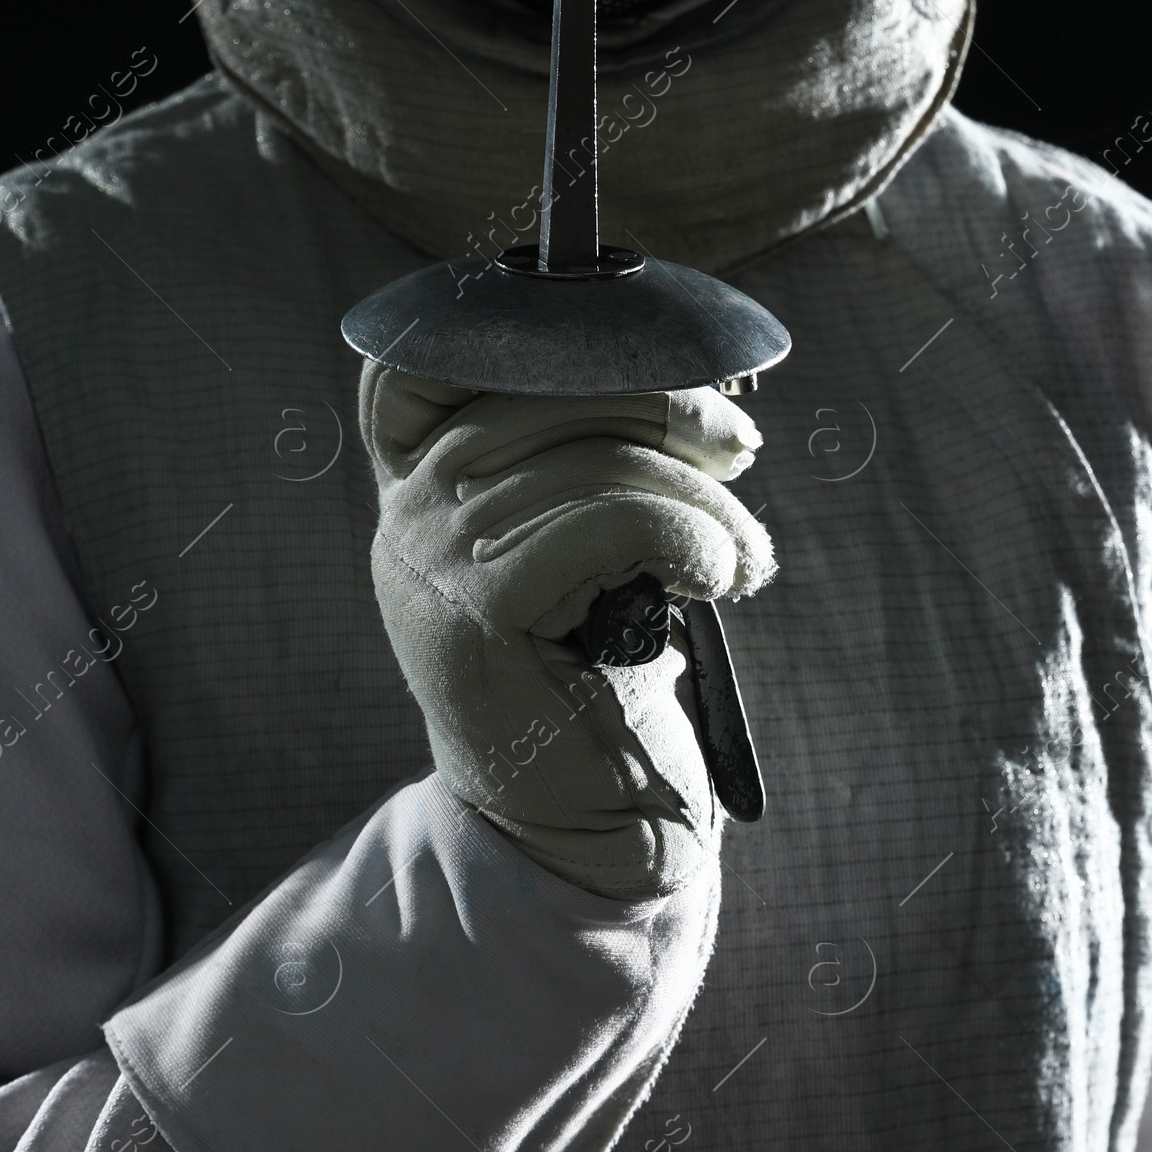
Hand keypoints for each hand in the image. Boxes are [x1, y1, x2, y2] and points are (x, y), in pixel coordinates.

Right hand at [359, 368, 774, 898]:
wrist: (589, 827)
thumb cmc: (606, 680)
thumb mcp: (590, 547)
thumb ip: (592, 457)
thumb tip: (691, 375)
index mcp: (421, 486)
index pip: (415, 360)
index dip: (515, 323)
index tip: (632, 348)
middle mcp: (406, 511)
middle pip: (542, 386)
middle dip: (665, 402)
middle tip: (740, 450)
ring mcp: (427, 558)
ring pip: (593, 459)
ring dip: (701, 495)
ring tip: (745, 554)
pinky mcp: (474, 610)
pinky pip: (608, 520)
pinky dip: (689, 535)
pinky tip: (721, 577)